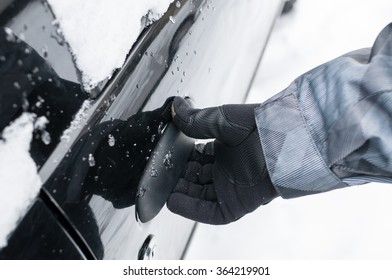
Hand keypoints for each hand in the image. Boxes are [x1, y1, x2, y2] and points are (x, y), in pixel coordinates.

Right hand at [167, 97, 277, 224]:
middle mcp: (227, 171)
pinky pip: (209, 212)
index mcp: (225, 151)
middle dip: (178, 177)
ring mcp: (231, 189)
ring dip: (180, 193)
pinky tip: (174, 201)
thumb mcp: (221, 120)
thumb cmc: (259, 126)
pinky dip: (190, 209)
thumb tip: (175, 107)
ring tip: (162, 189)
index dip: (181, 159)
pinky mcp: (236, 205)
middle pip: (195, 179)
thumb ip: (196, 120)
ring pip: (199, 196)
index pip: (197, 159)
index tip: (167, 156)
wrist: (284, 140)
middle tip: (161, 173)